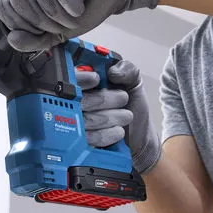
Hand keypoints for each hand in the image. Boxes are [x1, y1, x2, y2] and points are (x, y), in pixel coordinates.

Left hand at [0, 0, 160, 51]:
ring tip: (75, 15)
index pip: (5, 7)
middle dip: (44, 18)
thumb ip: (35, 39)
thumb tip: (13, 39)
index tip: (47, 31)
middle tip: (66, 25)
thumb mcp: (58, 31)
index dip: (25, 24)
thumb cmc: (86, 5)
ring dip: (56, 8)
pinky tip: (76, 5)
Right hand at [75, 60, 160, 174]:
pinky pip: (88, 138)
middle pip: (79, 100)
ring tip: (125, 115)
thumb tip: (114, 71)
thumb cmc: (133, 107)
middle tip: (123, 98)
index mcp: (87, 84)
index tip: (96, 79)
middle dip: (103, 99)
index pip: (73, 78)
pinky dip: (106, 134)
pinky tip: (117, 131)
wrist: (140, 134)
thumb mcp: (134, 83)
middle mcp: (78, 103)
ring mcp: (77, 124)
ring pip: (84, 120)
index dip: (82, 78)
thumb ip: (127, 70)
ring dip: (109, 117)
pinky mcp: (82, 142)